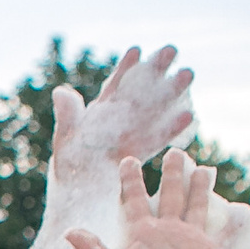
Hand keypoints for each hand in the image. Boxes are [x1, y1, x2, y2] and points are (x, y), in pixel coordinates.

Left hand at [50, 45, 193, 201]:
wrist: (81, 199)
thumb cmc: (69, 170)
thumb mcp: (65, 140)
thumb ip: (68, 116)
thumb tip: (61, 91)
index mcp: (102, 112)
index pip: (116, 84)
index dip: (126, 68)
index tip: (136, 50)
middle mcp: (122, 119)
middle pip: (142, 89)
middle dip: (156, 69)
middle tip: (172, 50)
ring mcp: (134, 134)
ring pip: (156, 108)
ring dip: (172, 91)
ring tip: (188, 73)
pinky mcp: (143, 152)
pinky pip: (160, 138)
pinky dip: (172, 127)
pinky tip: (189, 115)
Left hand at [65, 152, 221, 248]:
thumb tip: (69, 231)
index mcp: (139, 234)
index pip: (134, 200)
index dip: (131, 181)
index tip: (127, 159)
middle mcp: (164, 233)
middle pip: (170, 195)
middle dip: (172, 174)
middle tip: (175, 152)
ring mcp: (187, 241)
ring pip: (195, 206)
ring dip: (199, 188)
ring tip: (203, 168)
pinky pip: (222, 234)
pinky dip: (231, 222)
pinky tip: (238, 207)